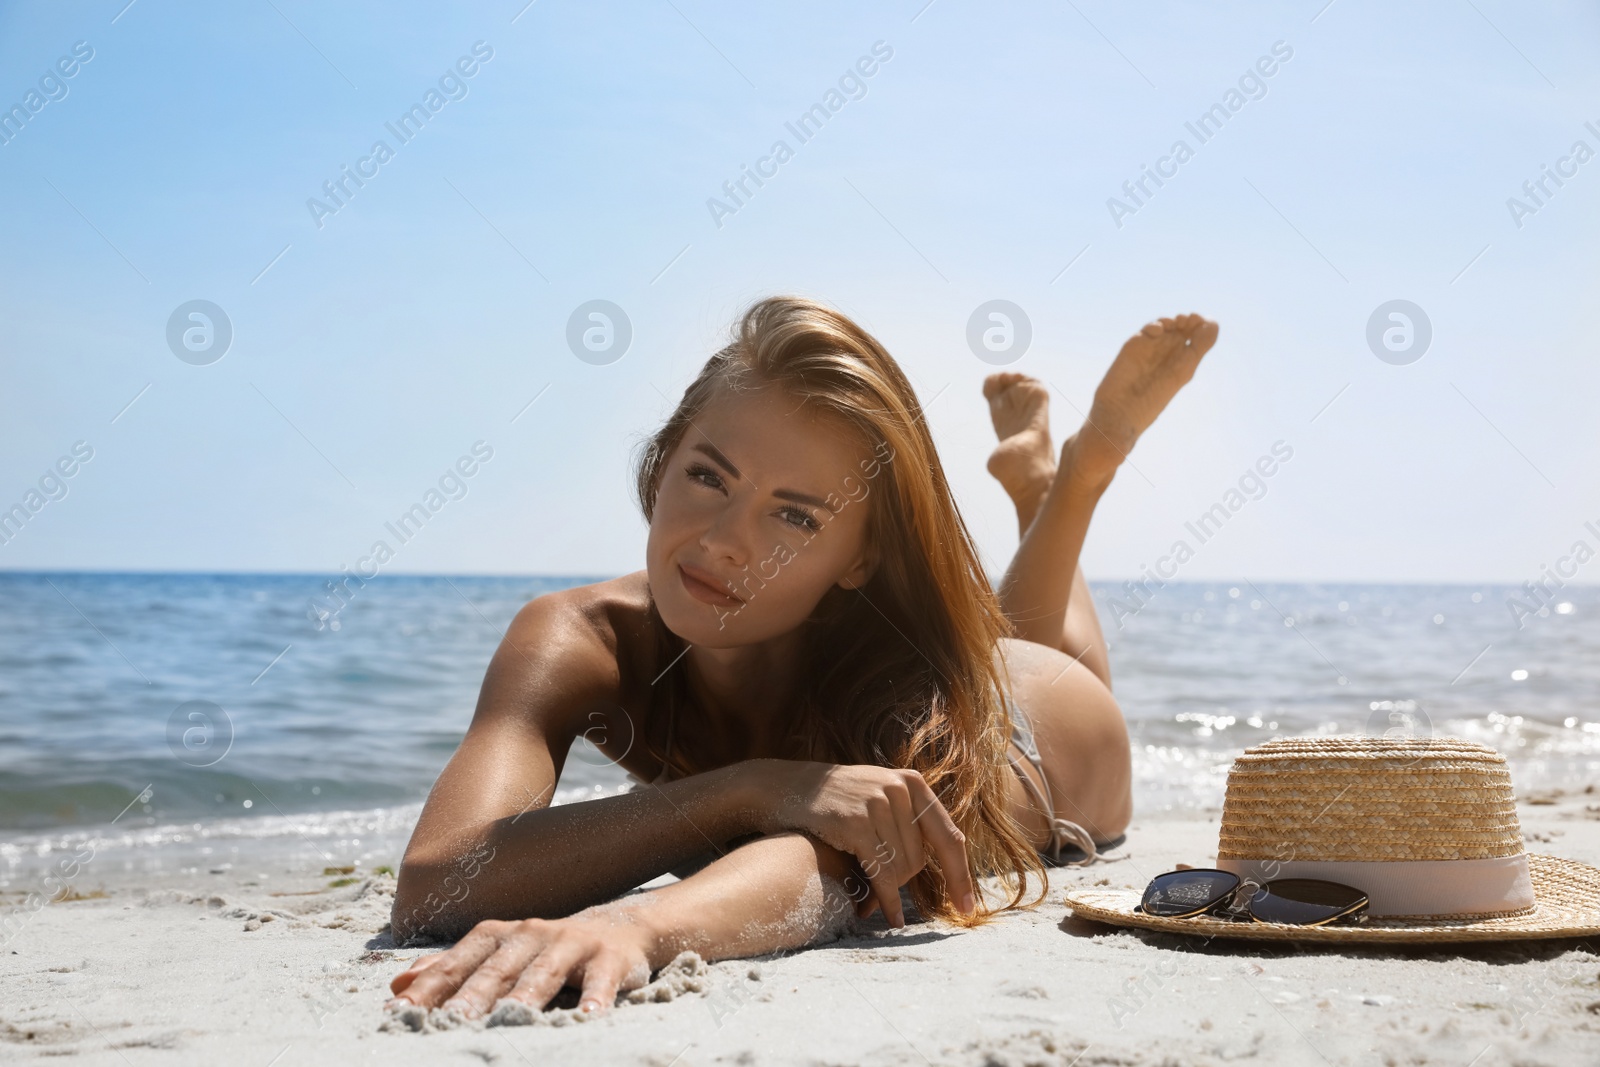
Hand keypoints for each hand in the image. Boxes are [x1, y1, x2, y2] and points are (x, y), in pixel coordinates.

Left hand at [387, 910, 657, 1018]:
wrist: (618, 929)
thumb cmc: (544, 951)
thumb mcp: (498, 955)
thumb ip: (451, 970)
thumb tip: (398, 984)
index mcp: (497, 937)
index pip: (457, 963)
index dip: (428, 988)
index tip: (400, 1013)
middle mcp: (530, 934)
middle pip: (497, 970)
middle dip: (472, 996)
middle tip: (449, 1022)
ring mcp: (570, 943)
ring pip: (544, 972)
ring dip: (526, 996)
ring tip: (508, 1020)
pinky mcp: (608, 958)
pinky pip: (600, 978)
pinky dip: (595, 997)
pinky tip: (588, 1017)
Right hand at [749, 759, 976, 926]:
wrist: (782, 788)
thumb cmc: (832, 803)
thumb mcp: (876, 797)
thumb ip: (908, 822)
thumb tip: (951, 868)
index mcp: (912, 783)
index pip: (948, 837)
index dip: (961, 876)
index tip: (969, 908)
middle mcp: (900, 788)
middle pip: (920, 860)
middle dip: (904, 885)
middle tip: (882, 898)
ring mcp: (878, 802)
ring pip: (901, 869)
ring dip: (887, 893)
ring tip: (867, 901)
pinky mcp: (856, 821)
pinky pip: (881, 872)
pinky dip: (884, 899)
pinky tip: (884, 916)